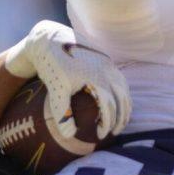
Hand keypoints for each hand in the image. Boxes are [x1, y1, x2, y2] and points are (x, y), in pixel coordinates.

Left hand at [3, 20, 130, 140]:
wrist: (49, 38)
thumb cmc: (51, 65)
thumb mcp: (55, 89)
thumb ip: (63, 112)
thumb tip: (69, 136)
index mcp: (97, 77)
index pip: (109, 106)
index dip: (107, 123)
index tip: (100, 136)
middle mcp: (107, 70)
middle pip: (122, 98)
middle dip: (121, 117)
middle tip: (114, 132)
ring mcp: (108, 63)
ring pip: (124, 88)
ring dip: (124, 106)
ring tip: (120, 120)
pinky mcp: (105, 60)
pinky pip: (120, 79)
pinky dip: (122, 94)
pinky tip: (115, 102)